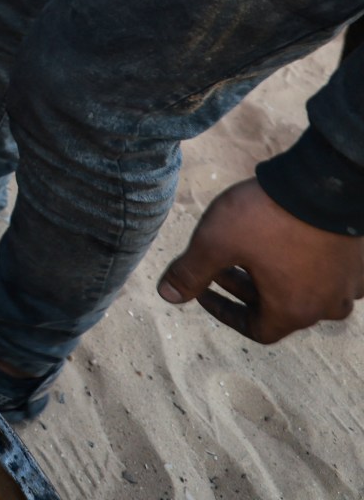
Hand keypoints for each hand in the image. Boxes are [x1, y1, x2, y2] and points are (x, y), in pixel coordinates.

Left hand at [158, 178, 363, 343]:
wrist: (323, 182)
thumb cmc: (267, 217)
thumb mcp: (215, 243)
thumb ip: (190, 272)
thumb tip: (167, 296)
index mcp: (294, 311)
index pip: (257, 330)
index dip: (224, 312)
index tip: (203, 291)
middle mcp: (326, 306)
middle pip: (279, 309)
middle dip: (243, 289)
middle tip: (218, 264)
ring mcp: (347, 284)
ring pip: (304, 290)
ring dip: (272, 276)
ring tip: (248, 250)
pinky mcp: (357, 261)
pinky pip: (327, 273)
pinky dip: (303, 265)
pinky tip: (285, 242)